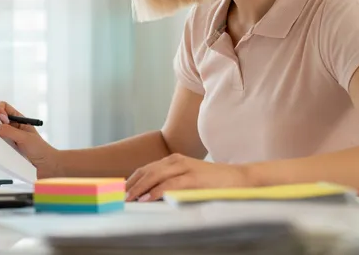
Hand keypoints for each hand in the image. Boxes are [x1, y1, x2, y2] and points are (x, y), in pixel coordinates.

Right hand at [0, 101, 61, 178]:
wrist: (46, 165)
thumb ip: (8, 131)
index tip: (2, 119)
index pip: (4, 107)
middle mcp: (12, 127)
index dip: (0, 110)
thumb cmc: (39, 149)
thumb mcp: (24, 138)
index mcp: (18, 119)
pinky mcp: (7, 148)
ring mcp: (9, 138)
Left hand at [125, 153, 249, 201]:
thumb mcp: (187, 179)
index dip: (131, 180)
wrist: (239, 178)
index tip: (119, 191)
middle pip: (146, 171)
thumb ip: (170, 183)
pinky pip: (170, 184)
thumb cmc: (212, 182)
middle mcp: (176, 161)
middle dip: (131, 185)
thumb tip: (148, 196)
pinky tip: (147, 198)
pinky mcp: (194, 178)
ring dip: (139, 188)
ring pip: (155, 176)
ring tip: (128, 198)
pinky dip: (156, 191)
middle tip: (119, 197)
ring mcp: (185, 167)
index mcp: (173, 160)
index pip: (146, 169)